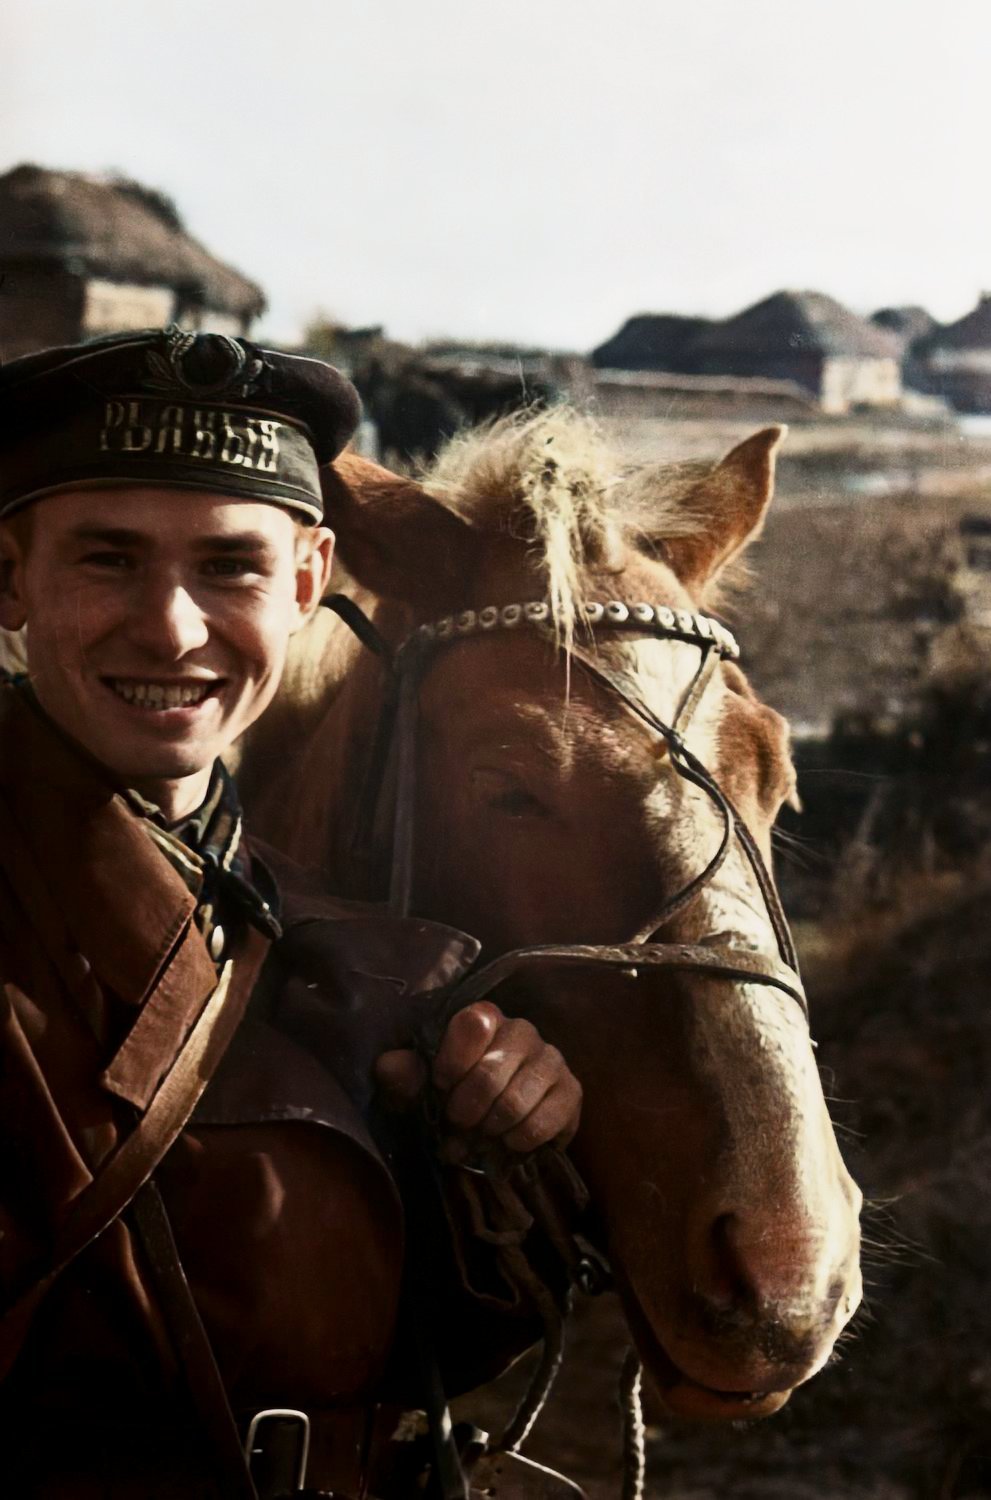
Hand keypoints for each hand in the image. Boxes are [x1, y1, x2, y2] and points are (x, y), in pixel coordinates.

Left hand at [375, 1002, 581, 1155]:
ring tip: (482, 1136)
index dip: (452, 1064)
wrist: (496, 1128)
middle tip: (459, 1124)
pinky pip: (542, 1123)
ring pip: (514, 1104)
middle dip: (466, 1112)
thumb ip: (404, 1075)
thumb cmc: (454, 1098)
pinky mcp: (572, 1091)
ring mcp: (551, 1059)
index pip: (473, 1024)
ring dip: (489, 1131)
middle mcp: (522, 1030)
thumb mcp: (419, 1089)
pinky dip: (517, 1142)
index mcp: (484, 1018)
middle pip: (489, 1074)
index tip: (441, 1087)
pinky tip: (509, 1141)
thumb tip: (388, 1065)